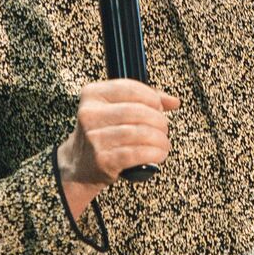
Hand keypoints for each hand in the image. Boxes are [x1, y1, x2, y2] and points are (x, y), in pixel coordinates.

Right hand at [57, 79, 179, 216]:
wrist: (79, 166)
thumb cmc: (103, 134)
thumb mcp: (115, 110)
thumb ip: (144, 101)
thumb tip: (174, 101)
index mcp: (92, 95)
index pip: (129, 88)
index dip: (152, 97)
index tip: (160, 107)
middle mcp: (89, 114)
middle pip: (136, 112)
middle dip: (158, 120)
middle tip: (164, 128)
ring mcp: (94, 137)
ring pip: (138, 133)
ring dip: (159, 139)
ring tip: (164, 143)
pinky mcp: (102, 159)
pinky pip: (136, 153)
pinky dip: (153, 153)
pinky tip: (158, 154)